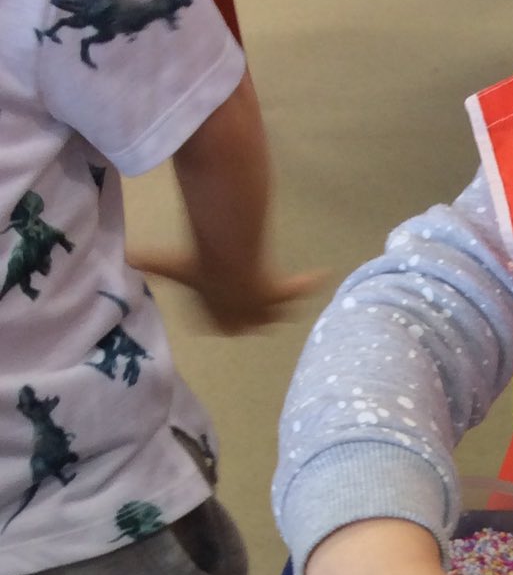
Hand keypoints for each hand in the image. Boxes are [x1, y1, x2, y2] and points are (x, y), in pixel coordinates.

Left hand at [130, 246, 324, 333]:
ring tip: (284, 301)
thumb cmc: (198, 268)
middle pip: (250, 320)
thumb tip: (128, 254)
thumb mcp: (171, 265)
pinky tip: (321, 276)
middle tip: (253, 299)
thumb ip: (153, 261)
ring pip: (273, 313)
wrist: (227, 267)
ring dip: (277, 307)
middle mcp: (242, 318)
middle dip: (252, 313)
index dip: (222, 312)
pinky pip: (296, 291)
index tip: (223, 300)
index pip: (222, 320)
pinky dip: (307, 284)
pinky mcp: (278, 294)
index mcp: (217, 318)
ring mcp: (262, 309)